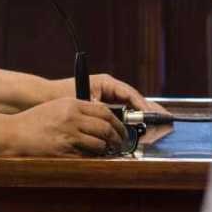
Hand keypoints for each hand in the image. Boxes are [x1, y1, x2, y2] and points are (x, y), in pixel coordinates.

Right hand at [5, 97, 126, 155]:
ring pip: (99, 143)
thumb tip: (101, 120)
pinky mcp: (64, 151)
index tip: (121, 130)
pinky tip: (93, 157)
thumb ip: (77, 110)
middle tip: (119, 143)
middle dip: (117, 137)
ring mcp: (68, 135)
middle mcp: (72, 118)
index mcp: (71, 104)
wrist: (14, 133)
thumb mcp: (57, 107)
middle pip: (105, 127)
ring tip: (106, 151)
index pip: (104, 112)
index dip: (117, 123)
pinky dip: (93, 158)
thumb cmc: (34, 121)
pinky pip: (86, 156)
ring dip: (105, 149)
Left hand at [49, 74, 168, 116]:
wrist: (46, 97)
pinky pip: (122, 111)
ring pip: (130, 106)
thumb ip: (103, 112)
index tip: (152, 115)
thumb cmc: (63, 96)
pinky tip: (141, 128)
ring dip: (142, 115)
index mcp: (106, 82)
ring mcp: (107, 95)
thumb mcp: (85, 104)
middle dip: (149, 108)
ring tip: (159, 123)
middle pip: (134, 99)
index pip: (129, 93)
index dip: (142, 105)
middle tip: (165, 118)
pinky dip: (132, 119)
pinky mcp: (104, 104)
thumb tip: (117, 123)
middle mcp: (109, 87)